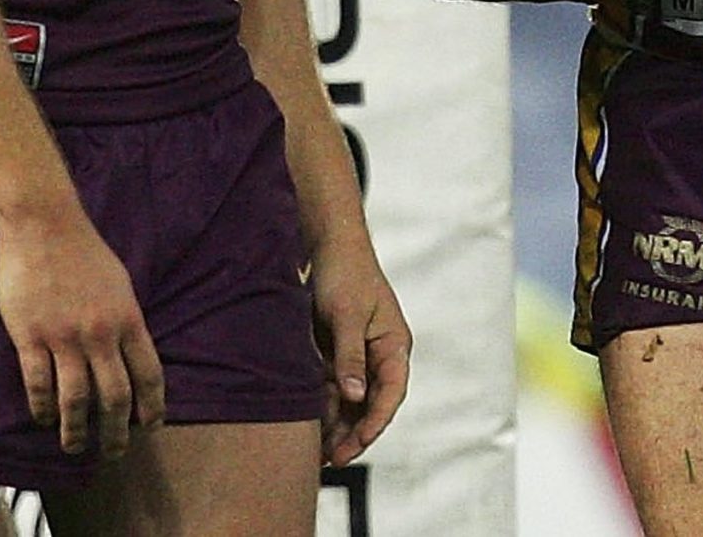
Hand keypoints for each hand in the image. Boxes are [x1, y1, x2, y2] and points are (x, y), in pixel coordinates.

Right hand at [0, 206, 164, 457]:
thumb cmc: (83, 251)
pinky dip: (42, 407)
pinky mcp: (31, 337)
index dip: (152, 405)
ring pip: (76, 399)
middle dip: (116, 431)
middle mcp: (100, 334)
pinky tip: (43, 418)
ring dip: (77, 430)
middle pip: (114, 396)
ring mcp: (64, 338)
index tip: (152, 426)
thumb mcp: (119, 284)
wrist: (44, 225)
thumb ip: (124, 319)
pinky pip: (39, 383)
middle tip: (114, 452)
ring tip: (76, 447)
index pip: (148, 374)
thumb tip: (129, 351)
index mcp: (127, 319)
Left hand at [309, 229, 410, 465]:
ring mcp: (358, 355)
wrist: (326, 242)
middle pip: (371, 404)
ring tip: (317, 452)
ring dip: (337, 424)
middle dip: (353, 433)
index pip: (391, 393)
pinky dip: (323, 406)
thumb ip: (350, 356)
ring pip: (351, 401)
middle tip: (331, 459)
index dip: (375, 422)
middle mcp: (379, 354)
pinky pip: (333, 388)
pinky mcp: (337, 353)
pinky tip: (307, 425)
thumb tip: (354, 396)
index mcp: (394, 345)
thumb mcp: (346, 315)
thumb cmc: (344, 272)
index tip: (355, 445)